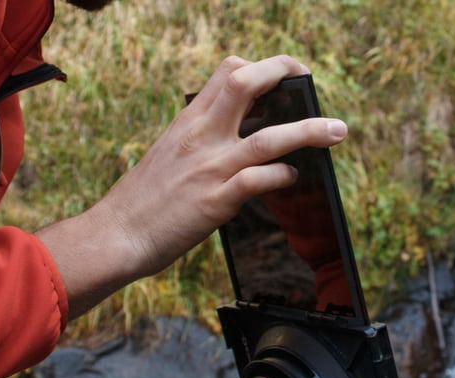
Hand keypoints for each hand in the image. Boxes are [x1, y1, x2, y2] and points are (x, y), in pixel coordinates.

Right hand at [36, 55, 348, 318]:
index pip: (227, 73)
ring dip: (308, 131)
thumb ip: (204, 137)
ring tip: (337, 130)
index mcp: (189, 121)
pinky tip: (295, 176)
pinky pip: (258, 180)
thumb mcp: (172, 152)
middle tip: (310, 81)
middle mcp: (200, 137)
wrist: (117, 234)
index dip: (260, 67)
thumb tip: (243, 130)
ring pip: (267, 137)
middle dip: (283, 75)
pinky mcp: (215, 201)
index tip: (284, 74)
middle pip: (245, 85)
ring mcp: (209, 168)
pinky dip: (282, 175)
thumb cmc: (146, 198)